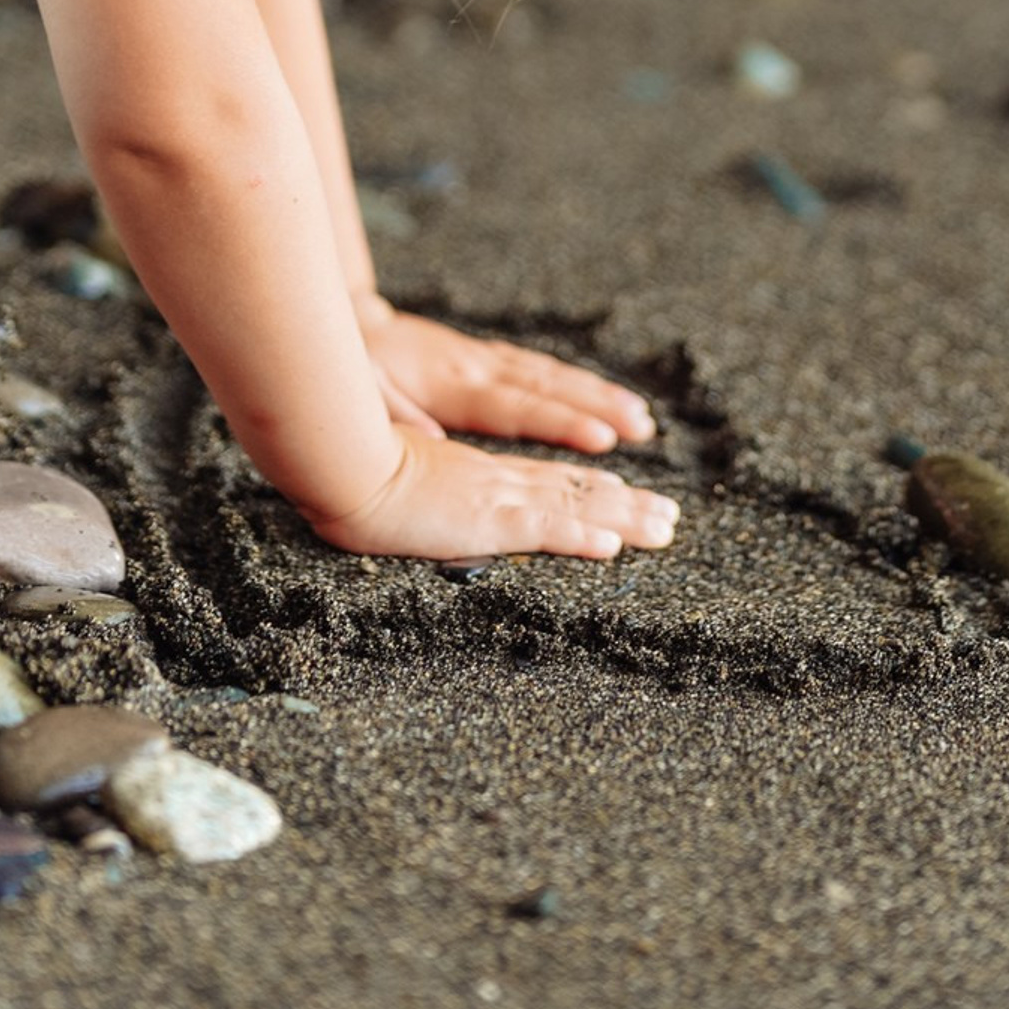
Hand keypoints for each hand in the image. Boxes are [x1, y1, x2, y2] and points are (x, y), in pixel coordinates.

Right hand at [307, 429, 679, 560]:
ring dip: (625, 520)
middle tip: (668, 518)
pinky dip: (580, 535)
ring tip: (665, 529)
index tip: (623, 495)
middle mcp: (496, 483)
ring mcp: (495, 498)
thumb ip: (426, 486)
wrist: (339, 461)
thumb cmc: (353, 468)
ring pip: (575, 507)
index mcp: (476, 476)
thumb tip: (440, 491)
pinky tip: (611, 547)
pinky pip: (544, 529)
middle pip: (575, 492)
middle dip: (627, 506)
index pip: (545, 481)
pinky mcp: (485, 518)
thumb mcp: (400, 478)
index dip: (588, 490)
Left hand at [355, 303, 656, 453]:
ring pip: (550, 374)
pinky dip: (574, 382)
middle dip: (597, 407)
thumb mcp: (359, 392)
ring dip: (597, 394)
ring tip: (639, 416)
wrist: (349, 320)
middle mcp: (476, 367)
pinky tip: (603, 398)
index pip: (514, 407)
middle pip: (546, 387)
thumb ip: (395, 416)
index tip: (601, 438)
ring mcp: (483, 358)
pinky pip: (539, 368)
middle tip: (642, 427)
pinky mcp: (484, 356)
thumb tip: (432, 443)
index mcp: (449, 383)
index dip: (558, 423)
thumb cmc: (355, 367)